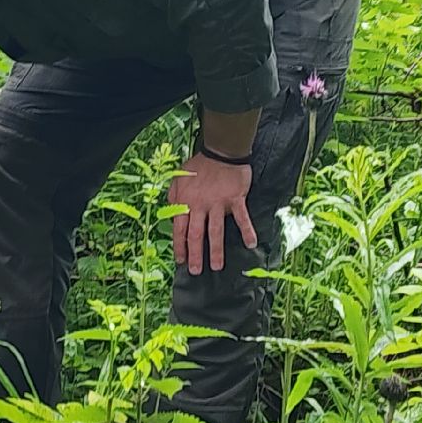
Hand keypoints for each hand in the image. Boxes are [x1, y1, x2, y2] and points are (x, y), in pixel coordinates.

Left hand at [169, 153, 256, 274]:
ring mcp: (218, 203)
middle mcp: (200, 205)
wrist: (221, 151)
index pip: (179, 229)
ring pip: (216, 231)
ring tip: (216, 266)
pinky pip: (241, 218)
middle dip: (195, 255)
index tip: (180, 260)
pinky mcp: (235, 200)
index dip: (179, 246)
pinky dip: (247, 231)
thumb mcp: (178, 177)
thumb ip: (173, 196)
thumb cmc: (199, 164)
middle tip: (196, 271)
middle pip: (196, 235)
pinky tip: (251, 244)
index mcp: (185, 201)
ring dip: (216, 251)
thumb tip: (170, 212)